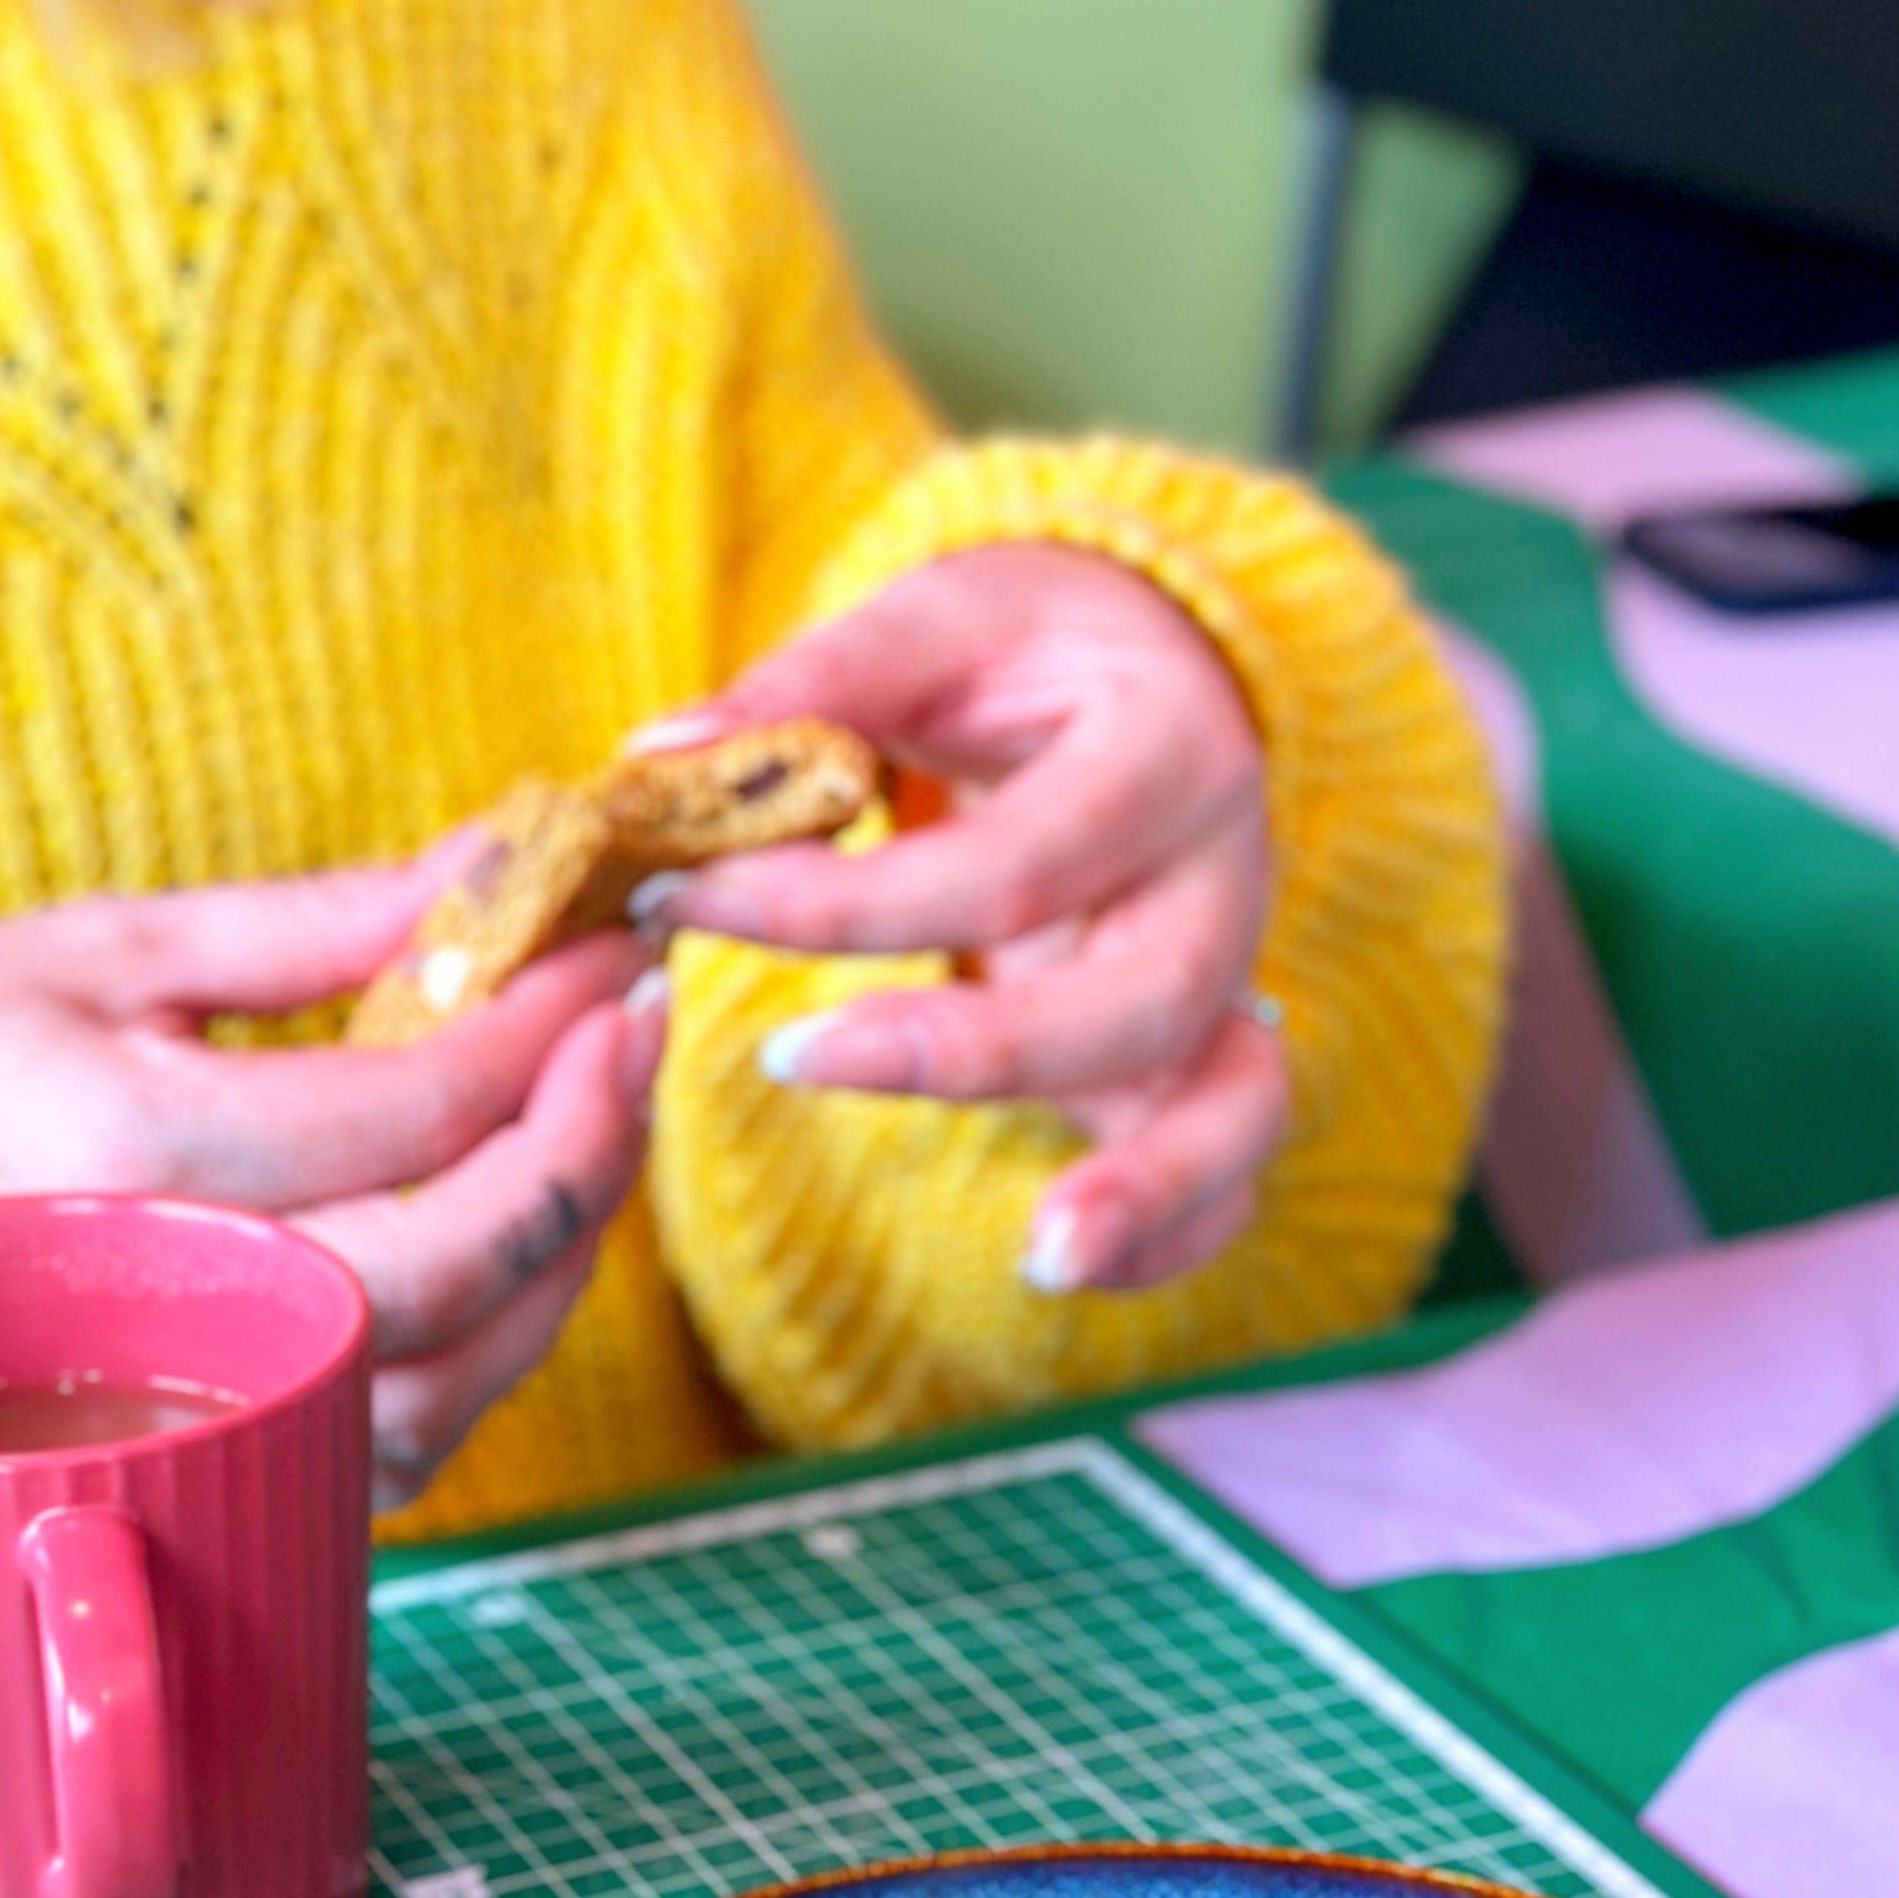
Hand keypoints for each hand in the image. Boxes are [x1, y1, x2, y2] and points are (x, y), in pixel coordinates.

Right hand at [0, 860, 661, 1505]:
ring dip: (562, 1256)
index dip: (552, 1022)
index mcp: (136, 1150)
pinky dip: (487, 1343)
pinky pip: (405, 1434)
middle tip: (637, 1024)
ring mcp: (193, 1408)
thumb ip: (317, 931)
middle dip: (592, 1141)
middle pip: (470, 1257)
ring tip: (595, 1122)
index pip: (421, 1105)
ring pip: (461, 1374)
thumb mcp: (101, 950)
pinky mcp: (210, 1467)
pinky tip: (509, 1236)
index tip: (618, 942)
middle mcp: (173, 1301)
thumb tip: (498, 874)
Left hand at [642, 543, 1281, 1292]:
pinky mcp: (1211, 1053)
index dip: (843, 902)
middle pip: (1136, 1000)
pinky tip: (1069, 1270)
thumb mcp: (938, 626)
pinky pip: (1230, 1170)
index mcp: (1168, 751)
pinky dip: (1170, 1232)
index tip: (691, 897)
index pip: (1009, 863)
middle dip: (972, 1053)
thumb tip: (666, 751)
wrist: (1156, 672)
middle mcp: (1224, 879)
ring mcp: (1230, 981)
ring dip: (1145, 1190)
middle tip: (794, 1058)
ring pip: (1233, 1106)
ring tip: (1042, 1262)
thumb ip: (816, 690)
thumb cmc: (1030, 657)